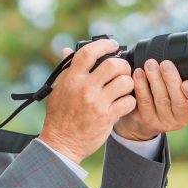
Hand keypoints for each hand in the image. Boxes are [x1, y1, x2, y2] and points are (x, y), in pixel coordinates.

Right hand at [38, 39, 136, 163]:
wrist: (61, 143)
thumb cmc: (59, 116)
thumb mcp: (57, 90)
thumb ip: (65, 70)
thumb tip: (66, 50)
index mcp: (72, 79)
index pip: (88, 53)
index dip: (104, 44)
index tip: (113, 45)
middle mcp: (84, 88)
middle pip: (113, 65)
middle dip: (122, 65)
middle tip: (122, 70)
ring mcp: (96, 103)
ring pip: (124, 82)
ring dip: (129, 83)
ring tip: (124, 87)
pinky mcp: (106, 117)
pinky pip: (128, 102)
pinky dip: (130, 100)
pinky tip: (124, 102)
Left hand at [113, 59, 187, 141]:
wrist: (143, 124)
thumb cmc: (166, 102)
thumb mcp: (180, 96)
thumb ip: (183, 81)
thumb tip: (179, 56)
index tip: (187, 83)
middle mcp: (180, 119)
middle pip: (178, 101)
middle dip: (171, 80)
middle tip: (166, 64)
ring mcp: (162, 122)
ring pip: (161, 100)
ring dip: (155, 80)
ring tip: (150, 64)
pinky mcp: (146, 120)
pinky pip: (144, 102)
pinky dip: (141, 86)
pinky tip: (138, 74)